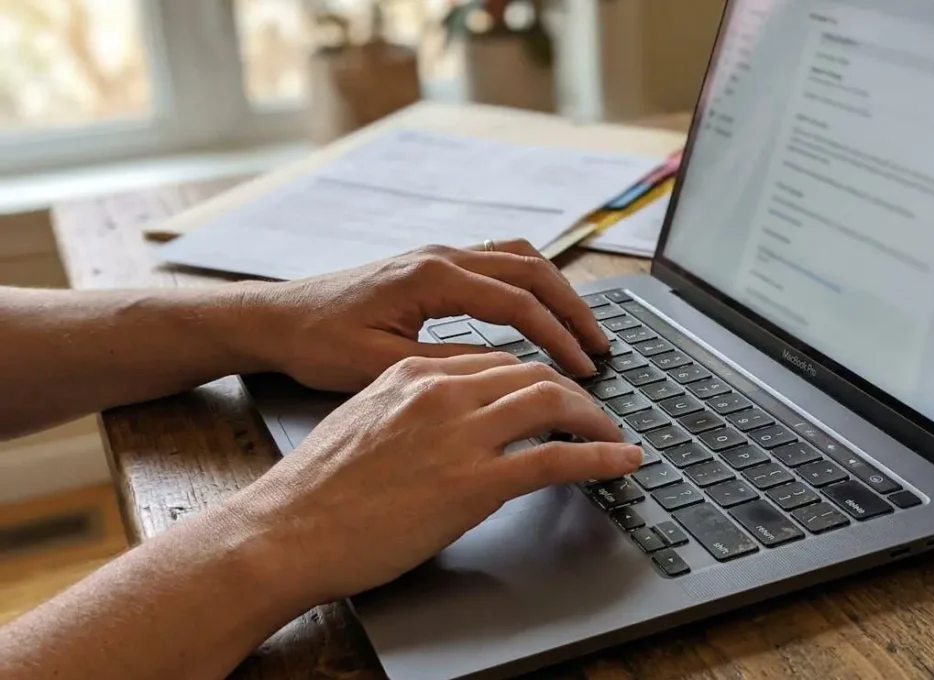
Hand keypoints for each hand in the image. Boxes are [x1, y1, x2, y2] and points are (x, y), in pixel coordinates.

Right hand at [226, 352, 642, 606]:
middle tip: (595, 411)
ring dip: (594, 415)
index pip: (495, 361)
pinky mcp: (475, 482)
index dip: (535, 376)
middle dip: (574, 389)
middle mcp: (441, 391)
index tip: (555, 392)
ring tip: (613, 433)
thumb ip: (408, 409)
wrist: (283, 531)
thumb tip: (443, 422)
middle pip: (531, 372)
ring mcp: (460, 434)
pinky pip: (558, 456)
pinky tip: (622, 461)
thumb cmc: (313, 491)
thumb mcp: (361, 422)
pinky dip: (601, 455)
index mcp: (412, 373)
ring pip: (553, 400)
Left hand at [239, 240, 608, 391]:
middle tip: (602, 347)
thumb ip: (446, 365)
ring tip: (582, 329)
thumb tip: (504, 373)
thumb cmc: (317, 343)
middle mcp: (441, 256)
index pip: (518, 304)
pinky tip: (540, 312)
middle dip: (574, 309)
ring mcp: (438, 255)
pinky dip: (531, 285)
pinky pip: (499, 262)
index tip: (584, 370)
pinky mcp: (432, 264)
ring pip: (520, 260)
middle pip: (532, 272)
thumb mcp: (381, 365)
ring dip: (557, 292)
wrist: (275, 317)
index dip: (557, 338)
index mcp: (431, 277)